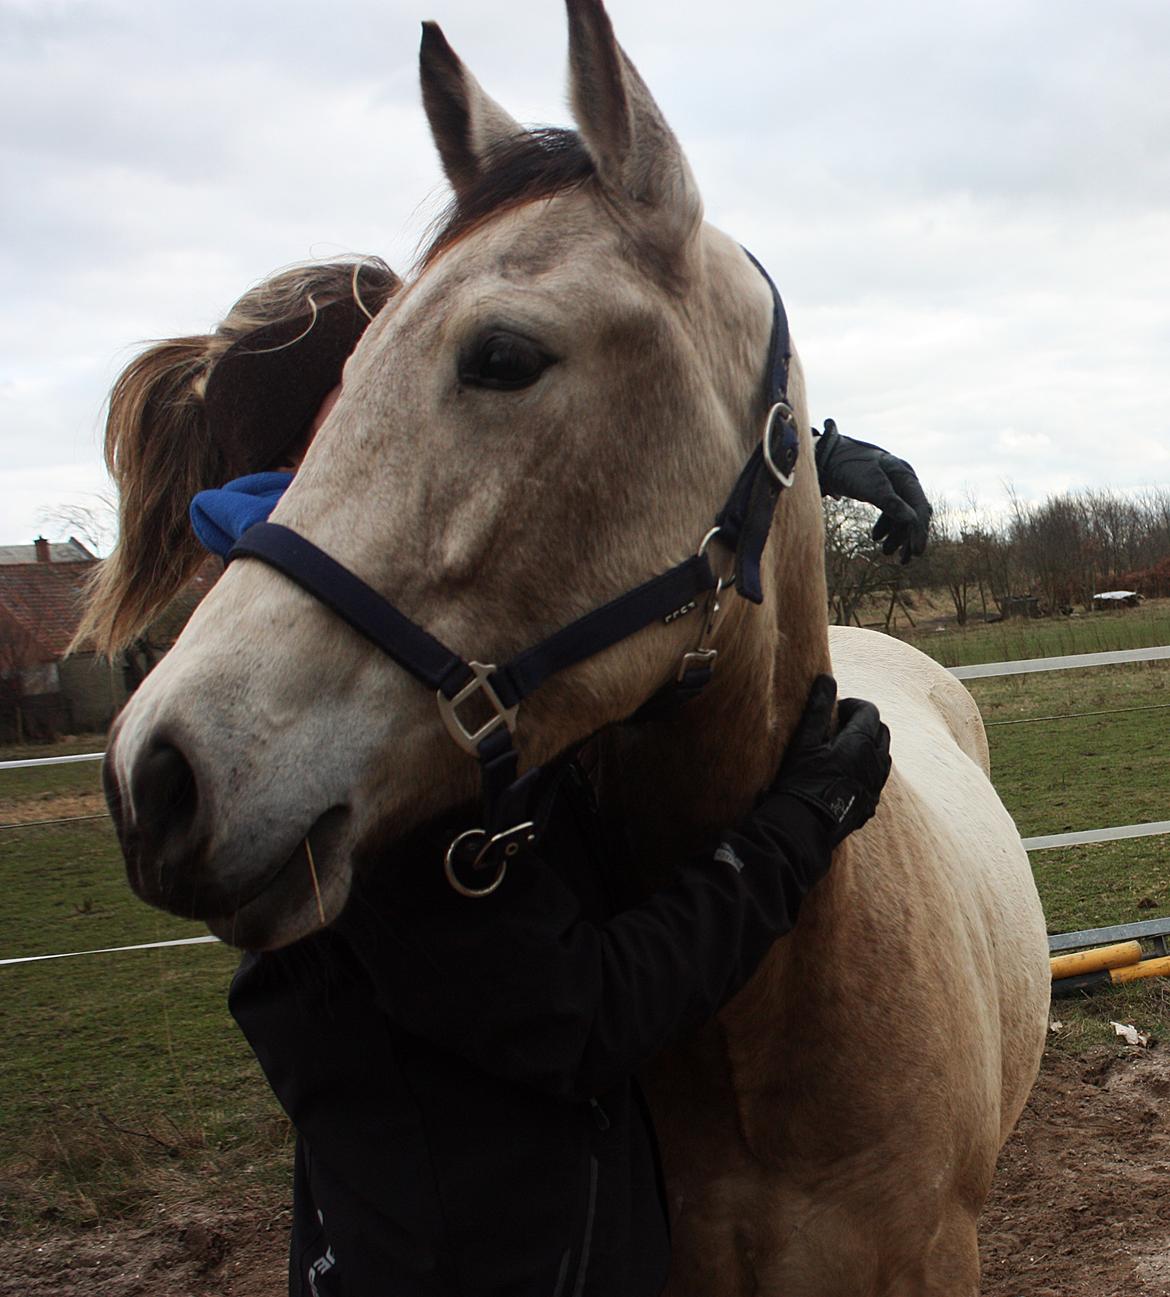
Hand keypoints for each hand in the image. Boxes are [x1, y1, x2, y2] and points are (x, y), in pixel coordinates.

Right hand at [769, 675, 890, 845]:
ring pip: (882, 756)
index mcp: (862, 743)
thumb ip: (819, 708)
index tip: (833, 710)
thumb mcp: (805, 740)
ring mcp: (876, 786)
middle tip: (837, 726)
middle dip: (864, 723)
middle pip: (881, 731)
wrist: (803, 827)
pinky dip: (866, 768)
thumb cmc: (801, 780)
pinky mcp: (870, 804)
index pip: (869, 710)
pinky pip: (876, 778)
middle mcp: (877, 763)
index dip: (851, 705)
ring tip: (841, 750)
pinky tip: (843, 775)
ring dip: (867, 746)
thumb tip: (827, 678)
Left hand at [814, 418, 932, 563]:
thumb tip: (913, 520)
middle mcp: (903, 478)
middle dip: (909, 537)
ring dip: (897, 535)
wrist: (827, 456)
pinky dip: (886, 526)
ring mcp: (893, 483)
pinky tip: (876, 538)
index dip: (920, 531)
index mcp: (904, 474)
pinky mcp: (881, 489)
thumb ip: (890, 502)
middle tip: (903, 561)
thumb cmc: (848, 468)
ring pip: (902, 514)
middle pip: (915, 512)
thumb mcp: (869, 485)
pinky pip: (891, 511)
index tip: (915, 553)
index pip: (920, 506)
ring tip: (886, 553)